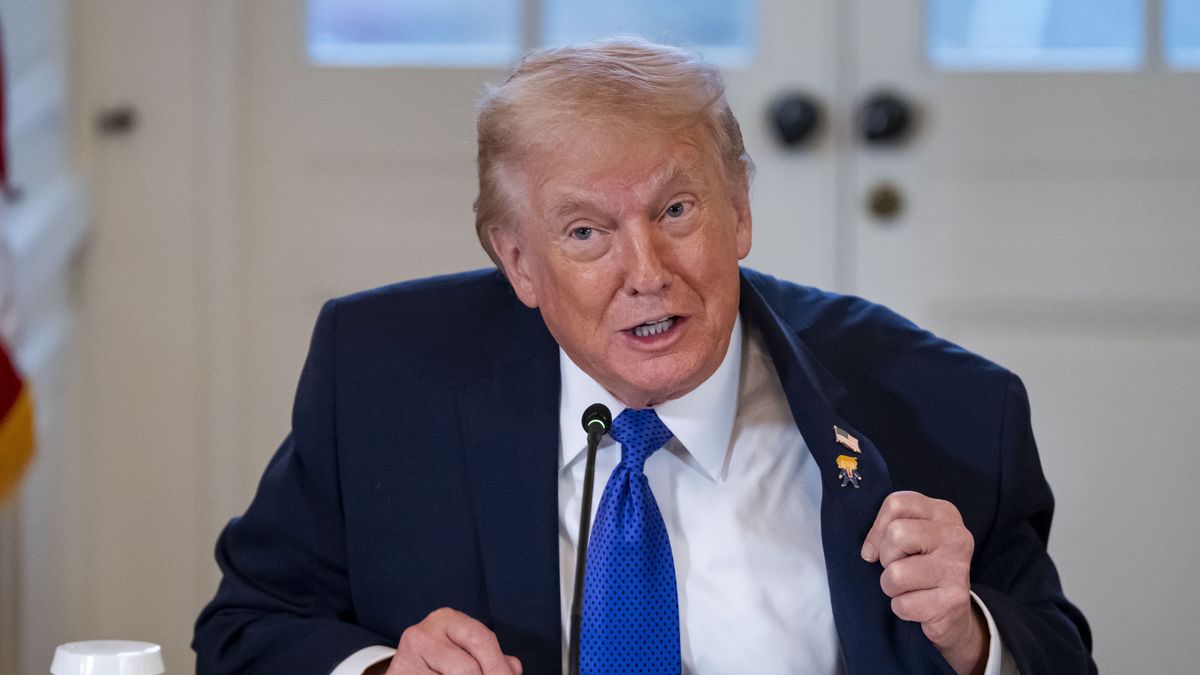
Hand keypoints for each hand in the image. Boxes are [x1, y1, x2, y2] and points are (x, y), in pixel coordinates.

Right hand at [380, 607, 522, 674]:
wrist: (408, 670)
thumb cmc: (442, 662)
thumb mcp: (467, 651)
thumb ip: (492, 657)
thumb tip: (512, 669)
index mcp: (447, 620)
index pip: (481, 640)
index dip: (498, 666)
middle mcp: (424, 633)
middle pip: (467, 667)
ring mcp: (407, 656)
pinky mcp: (399, 674)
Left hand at [861, 491, 986, 674]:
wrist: (953, 610)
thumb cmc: (923, 566)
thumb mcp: (913, 535)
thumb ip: (891, 527)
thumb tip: (868, 551)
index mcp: (943, 513)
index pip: (896, 504)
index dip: (877, 528)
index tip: (876, 548)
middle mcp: (956, 536)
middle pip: (896, 533)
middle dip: (886, 557)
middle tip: (899, 567)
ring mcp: (957, 568)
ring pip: (896, 573)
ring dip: (891, 586)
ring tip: (909, 587)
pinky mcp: (954, 599)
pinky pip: (903, 604)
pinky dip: (902, 608)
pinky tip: (919, 604)